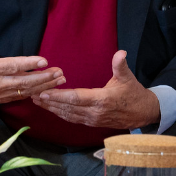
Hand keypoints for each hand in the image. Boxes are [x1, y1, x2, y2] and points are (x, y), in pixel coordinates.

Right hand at [0, 15, 64, 106]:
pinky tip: (49, 89)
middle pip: (24, 82)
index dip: (28, 64)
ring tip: (60, 79)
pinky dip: (36, 93)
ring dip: (44, 86)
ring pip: (26, 91)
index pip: (12, 66)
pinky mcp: (4, 100)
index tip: (44, 61)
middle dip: (43, 78)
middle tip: (59, 72)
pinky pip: (22, 97)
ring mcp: (1, 94)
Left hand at [32, 50, 159, 129]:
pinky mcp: (92, 123)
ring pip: (68, 115)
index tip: (44, 92)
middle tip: (32, 94)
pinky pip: (72, 118)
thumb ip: (120, 65)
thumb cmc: (134, 93)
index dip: (59, 96)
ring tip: (37, 100)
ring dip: (52, 108)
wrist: (143, 113)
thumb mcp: (127, 77)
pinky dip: (60, 113)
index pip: (75, 98)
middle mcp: (94, 112)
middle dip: (49, 102)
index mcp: (102, 100)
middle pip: (67, 108)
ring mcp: (92, 119)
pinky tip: (51, 108)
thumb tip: (121, 52)